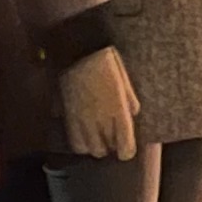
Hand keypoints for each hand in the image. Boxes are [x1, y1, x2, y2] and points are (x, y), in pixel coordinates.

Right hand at [57, 43, 138, 157]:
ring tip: (98, 138)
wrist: (79, 50)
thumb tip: (133, 113)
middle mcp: (100, 120)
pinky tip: (84, 134)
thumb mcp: (125, 80)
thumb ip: (130, 100)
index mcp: (118, 111)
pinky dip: (81, 142)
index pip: (125, 147)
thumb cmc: (105, 61)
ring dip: (95, 146)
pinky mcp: (69, 115)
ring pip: (90, 149)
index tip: (127, 148)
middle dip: (111, 148)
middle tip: (113, 139)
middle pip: (106, 151)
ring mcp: (83, 119)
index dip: (127, 151)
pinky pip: (74, 140)